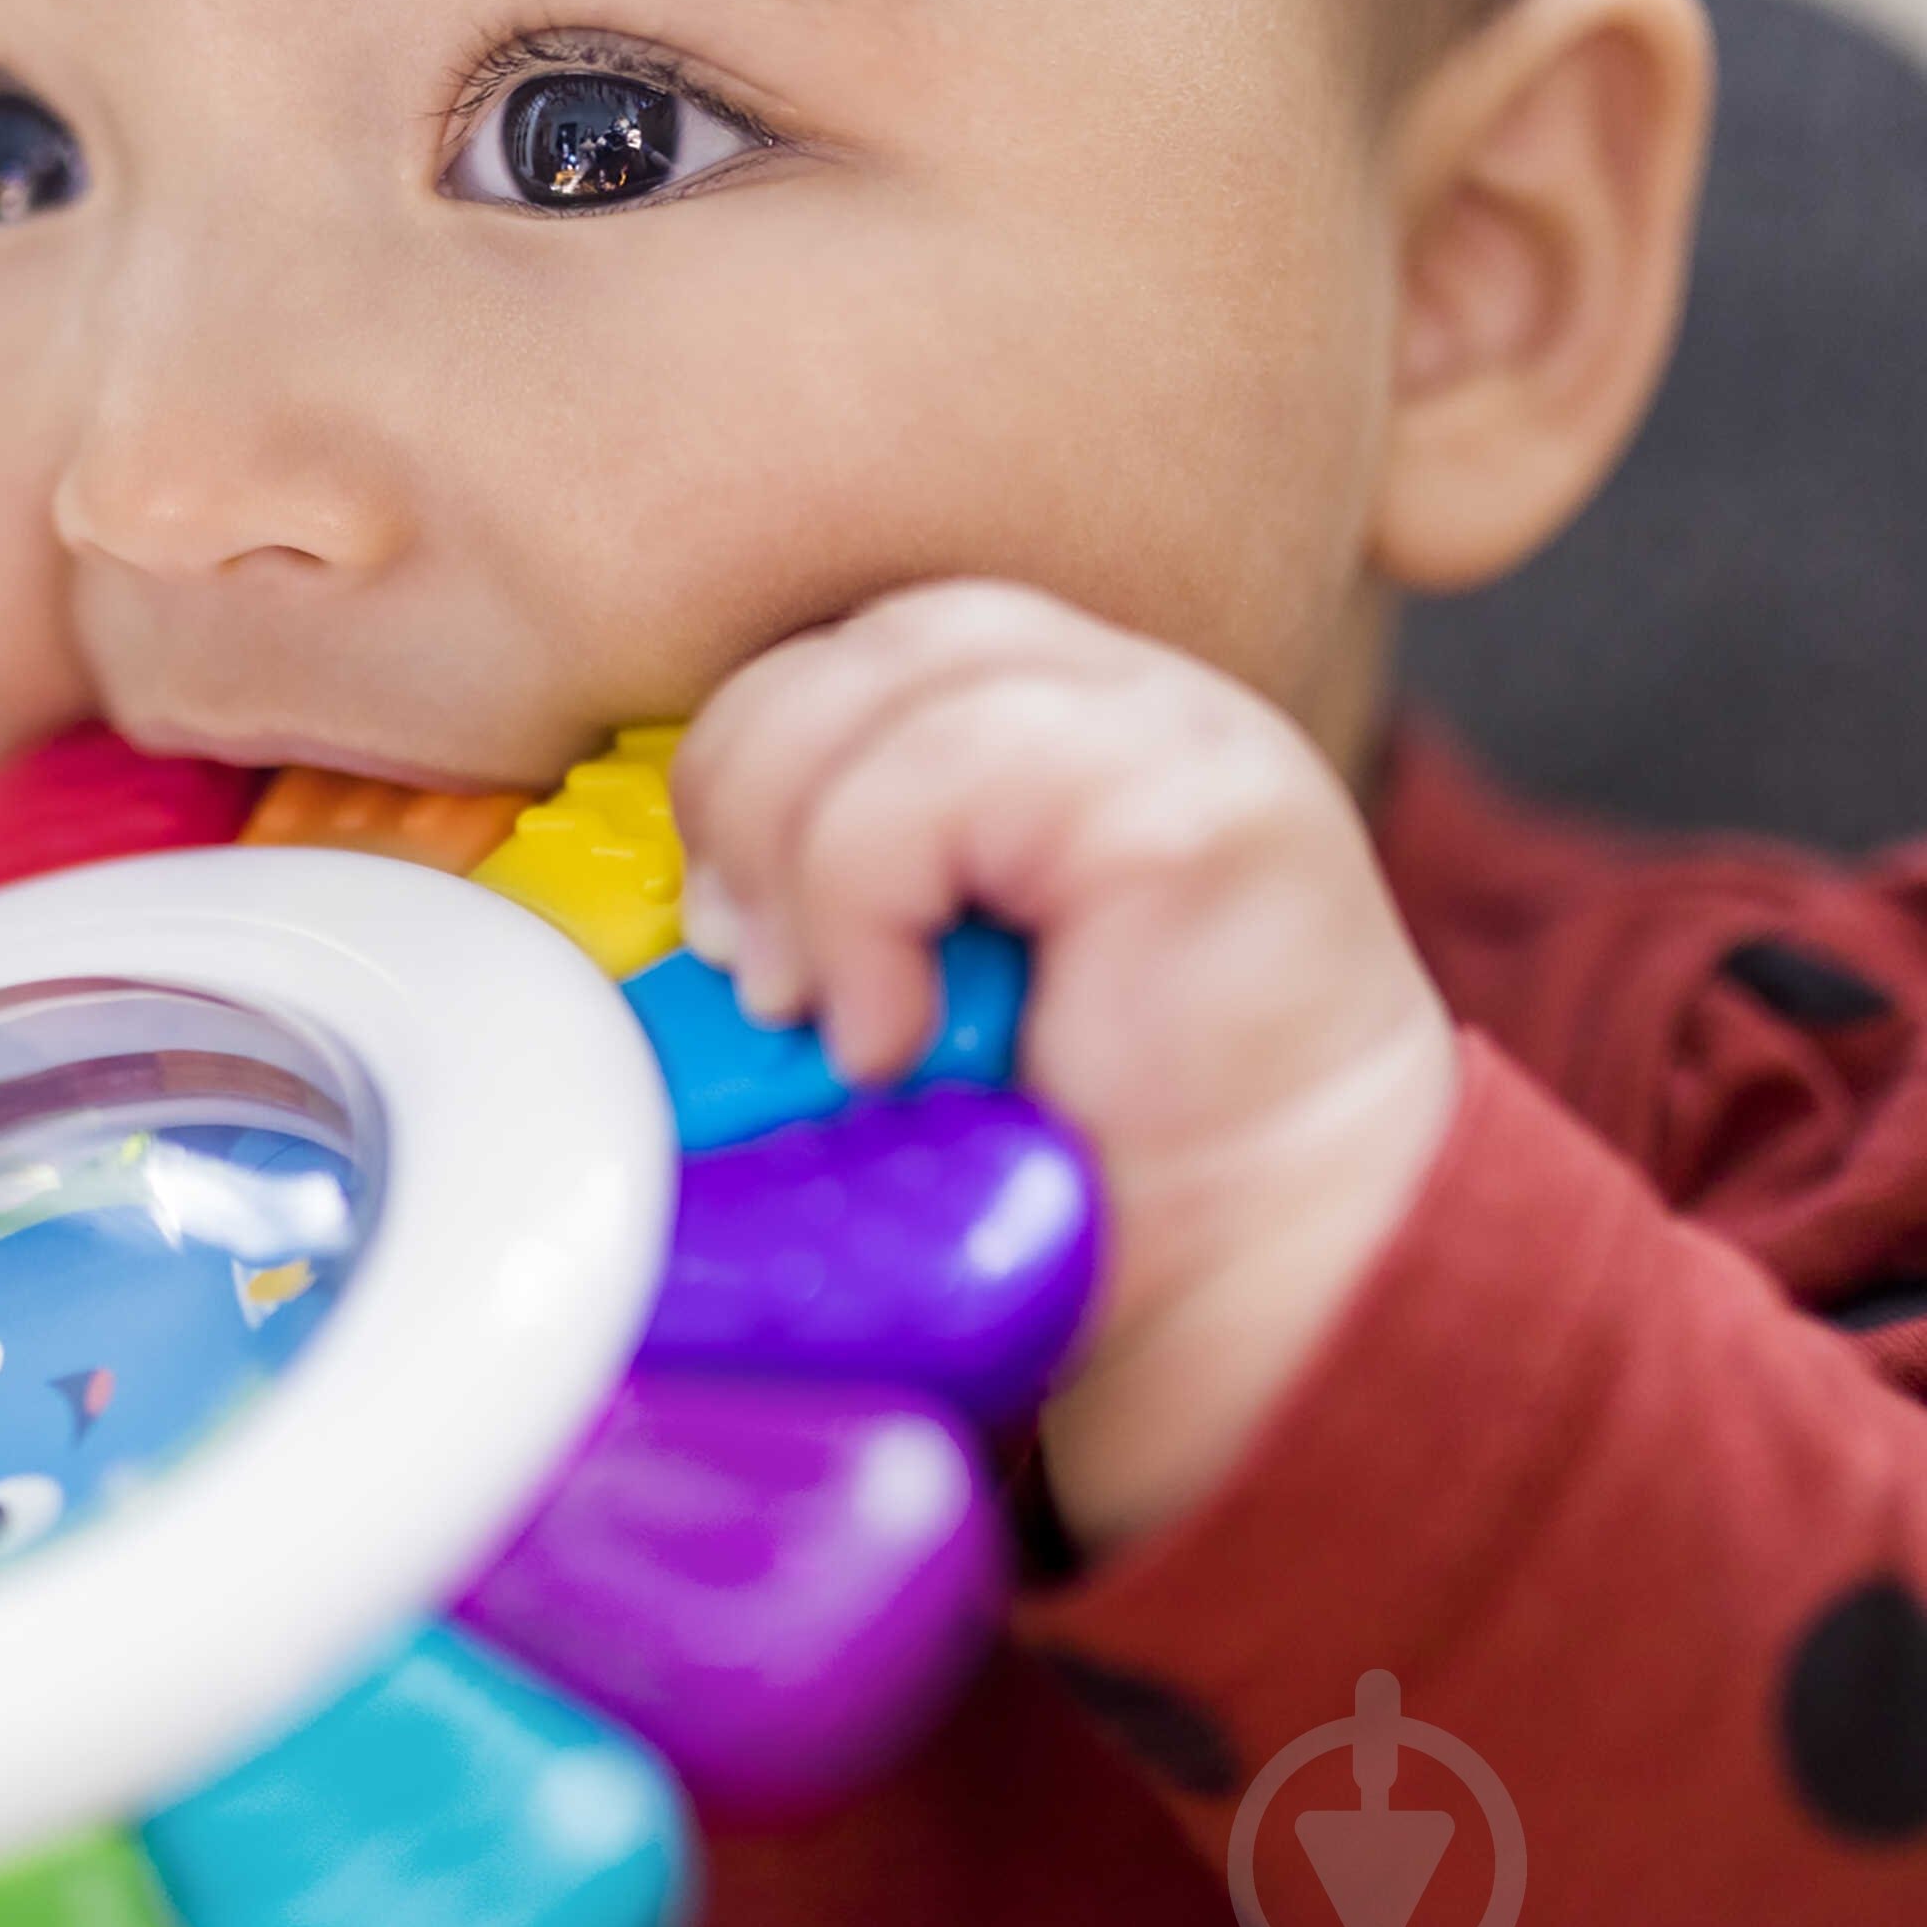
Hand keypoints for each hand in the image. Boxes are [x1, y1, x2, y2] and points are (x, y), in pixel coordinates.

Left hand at [672, 582, 1460, 1552]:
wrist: (1270, 1279)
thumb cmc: (1085, 1156)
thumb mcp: (914, 989)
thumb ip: (826, 896)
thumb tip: (656, 913)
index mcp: (1040, 721)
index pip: (841, 651)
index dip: (741, 760)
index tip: (711, 921)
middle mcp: (1110, 696)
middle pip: (848, 648)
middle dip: (741, 797)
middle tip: (739, 967)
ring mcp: (1167, 728)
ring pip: (885, 686)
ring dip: (797, 857)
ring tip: (811, 1008)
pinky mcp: (1194, 800)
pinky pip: (948, 778)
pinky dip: (866, 904)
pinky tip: (888, 1029)